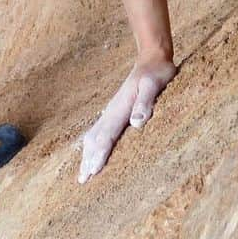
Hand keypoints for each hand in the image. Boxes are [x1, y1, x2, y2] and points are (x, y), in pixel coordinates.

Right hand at [77, 52, 176, 183]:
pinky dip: (93, 144)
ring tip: (83, 171)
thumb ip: (145, 103)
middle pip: (95, 138)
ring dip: (88, 153)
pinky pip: (101, 130)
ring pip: (95, 134)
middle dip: (88, 159)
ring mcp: (113, 109)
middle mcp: (112, 110)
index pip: (107, 135)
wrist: (151, 58)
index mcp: (120, 107)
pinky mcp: (117, 110)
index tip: (92, 172)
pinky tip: (92, 150)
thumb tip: (136, 124)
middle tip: (81, 180)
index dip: (99, 154)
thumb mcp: (154, 85)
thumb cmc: (156, 72)